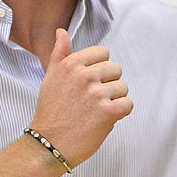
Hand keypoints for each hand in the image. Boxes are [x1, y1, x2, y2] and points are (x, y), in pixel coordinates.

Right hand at [29, 29, 132, 167]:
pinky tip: (104, 119)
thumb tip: (61, 31)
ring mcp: (96, 93)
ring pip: (123, 88)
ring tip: (95, 111)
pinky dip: (120, 113)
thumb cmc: (51, 111)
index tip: (88, 83)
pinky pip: (128, 104)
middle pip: (116, 69)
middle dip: (108, 84)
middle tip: (90, 100)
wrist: (48, 145)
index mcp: (71, 64)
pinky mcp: (107, 112)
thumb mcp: (50, 77)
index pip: (103, 53)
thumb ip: (60, 53)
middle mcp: (84, 75)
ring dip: (114, 100)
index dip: (99, 69)